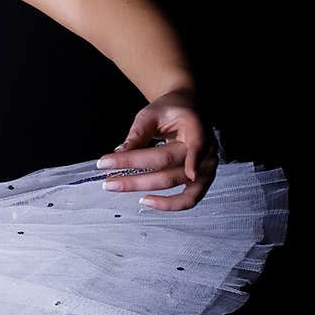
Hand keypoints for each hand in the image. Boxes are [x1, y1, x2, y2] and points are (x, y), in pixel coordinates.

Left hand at [96, 87, 219, 210]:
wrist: (186, 110)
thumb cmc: (169, 111)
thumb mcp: (151, 114)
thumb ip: (138, 134)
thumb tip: (120, 153)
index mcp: (197, 127)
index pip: (197, 144)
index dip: (194, 159)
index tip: (189, 173)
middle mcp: (207, 150)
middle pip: (169, 164)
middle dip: (134, 172)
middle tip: (107, 177)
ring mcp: (207, 168)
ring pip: (175, 184)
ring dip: (143, 188)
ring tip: (116, 186)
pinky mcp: (201, 181)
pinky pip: (188, 200)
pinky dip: (168, 204)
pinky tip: (145, 200)